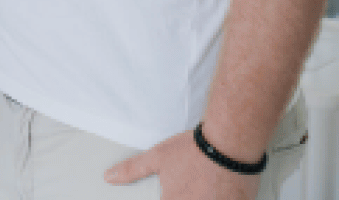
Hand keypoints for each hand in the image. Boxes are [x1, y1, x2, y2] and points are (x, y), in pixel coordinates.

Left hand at [105, 129, 260, 199]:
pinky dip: (222, 198)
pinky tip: (220, 190)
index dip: (172, 196)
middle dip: (188, 195)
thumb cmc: (195, 150)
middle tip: (195, 183)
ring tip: (206, 185)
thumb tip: (109, 177)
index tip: (176, 191)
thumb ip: (132, 170)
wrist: (230, 144)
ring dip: (203, 196)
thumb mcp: (158, 157)